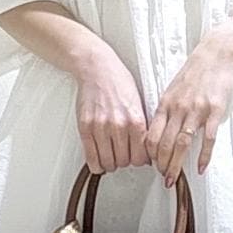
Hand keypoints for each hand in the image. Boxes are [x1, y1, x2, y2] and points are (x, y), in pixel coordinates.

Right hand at [73, 46, 151, 173]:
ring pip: (108, 162)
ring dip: (110, 163)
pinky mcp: (85, 127)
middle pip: (125, 162)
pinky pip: (91, 158)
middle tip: (123, 154)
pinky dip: (96, 164)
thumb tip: (146, 149)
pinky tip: (99, 159)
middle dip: (125, 161)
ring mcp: (101, 127)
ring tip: (111, 155)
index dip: (140, 160)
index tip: (137, 157)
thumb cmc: (119, 82)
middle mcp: (119, 126)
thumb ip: (142, 127)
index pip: (142, 157)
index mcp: (136, 120)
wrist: (97, 68)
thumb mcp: (140, 104)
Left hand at [145, 31, 232, 185]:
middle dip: (161, 165)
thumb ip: (166, 110)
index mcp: (165, 104)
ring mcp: (196, 111)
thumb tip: (159, 131)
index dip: (149, 154)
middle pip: (164, 143)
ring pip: (182, 144)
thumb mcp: (172, 90)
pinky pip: (207, 139)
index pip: (151, 134)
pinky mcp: (214, 111)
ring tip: (174, 178)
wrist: (215, 54)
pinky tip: (200, 167)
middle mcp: (178, 108)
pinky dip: (203, 156)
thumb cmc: (194, 73)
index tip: (151, 165)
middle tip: (163, 178)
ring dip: (176, 164)